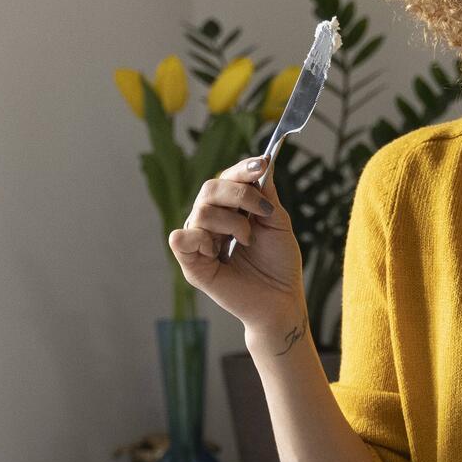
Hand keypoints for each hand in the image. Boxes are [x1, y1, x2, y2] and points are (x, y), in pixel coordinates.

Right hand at [167, 156, 305, 334]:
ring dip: (233, 223)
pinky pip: (180, 239)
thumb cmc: (279, 264)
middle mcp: (210, 221)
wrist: (281, 299)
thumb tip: (262, 162)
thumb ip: (266, 194)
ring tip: (247, 241)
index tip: (261, 165)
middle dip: (239, 194)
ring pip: (202, 211)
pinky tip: (218, 249)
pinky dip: (199, 238)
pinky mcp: (192, 264)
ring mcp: (200, 242)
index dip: (242, 170)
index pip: (226, 178)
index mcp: (230, 209)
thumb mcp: (277, 222)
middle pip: (210, 188)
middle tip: (262, 213)